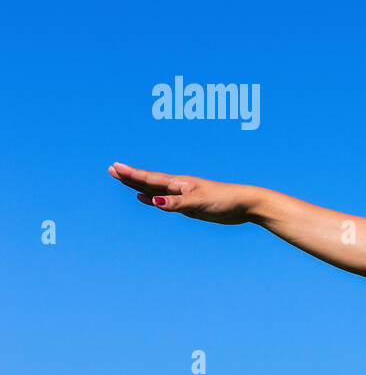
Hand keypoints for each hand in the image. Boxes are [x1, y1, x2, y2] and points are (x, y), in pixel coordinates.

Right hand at [108, 162, 254, 224]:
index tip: (114, 167)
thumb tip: (154, 202)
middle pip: (149, 181)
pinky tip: (146, 199)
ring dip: (138, 186)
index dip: (131, 174)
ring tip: (123, 180)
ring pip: (155, 191)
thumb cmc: (224, 200)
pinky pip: (165, 202)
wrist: (245, 205)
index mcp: (180, 183)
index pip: (150, 178)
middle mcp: (179, 187)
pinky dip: (153, 200)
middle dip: (130, 176)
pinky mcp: (190, 206)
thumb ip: (176, 203)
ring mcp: (183, 196)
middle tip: (112, 170)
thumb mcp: (198, 203)